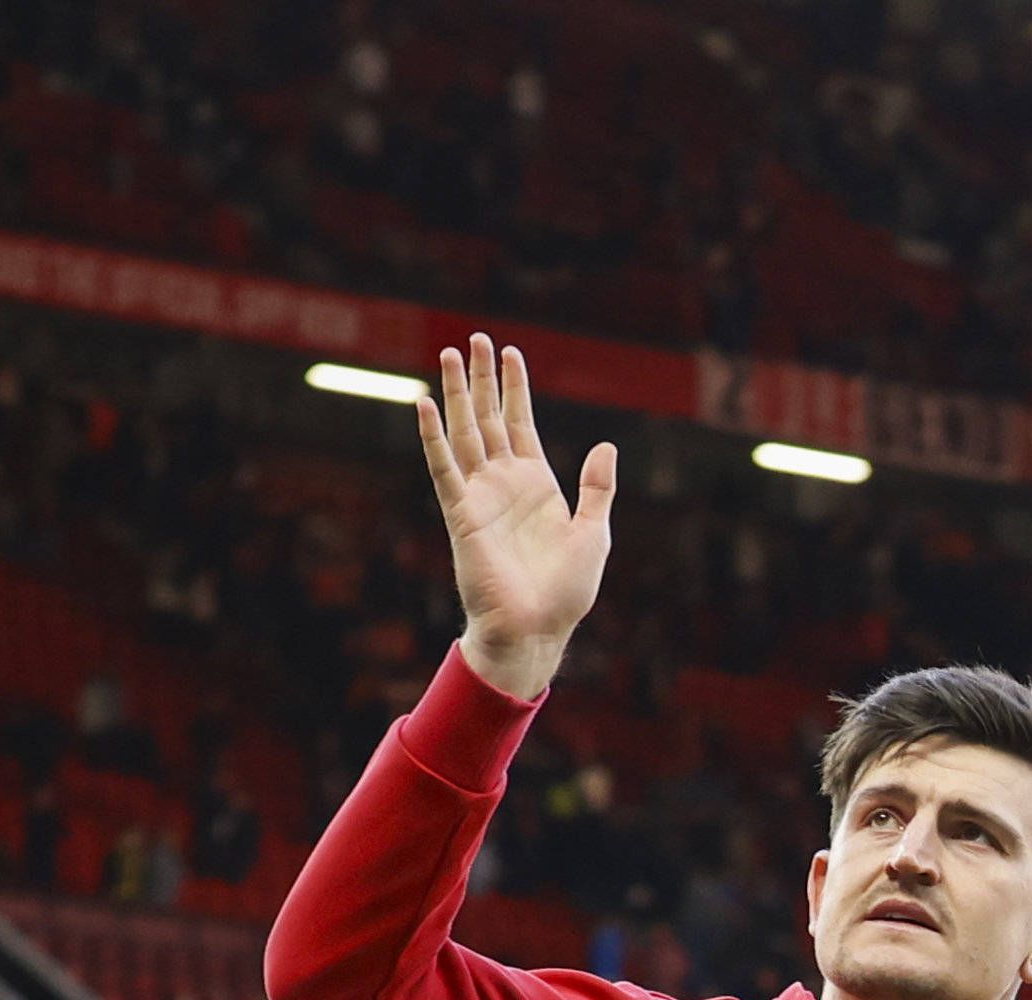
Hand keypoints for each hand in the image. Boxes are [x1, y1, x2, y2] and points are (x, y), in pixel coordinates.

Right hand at [418, 333, 615, 702]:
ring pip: (464, 432)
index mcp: (537, 485)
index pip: (521, 423)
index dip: (515, 389)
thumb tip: (607, 447)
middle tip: (474, 338)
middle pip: (489, 417)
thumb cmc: (566, 592)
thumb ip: (597, 489)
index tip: (510, 353)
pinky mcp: (461, 512)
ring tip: (448, 353)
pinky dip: (433, 436)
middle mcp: (505, 483)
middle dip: (482, 378)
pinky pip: (443, 467)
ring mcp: (480, 494)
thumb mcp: (594, 533)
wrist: (537, 629)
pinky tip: (423, 404)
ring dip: (455, 393)